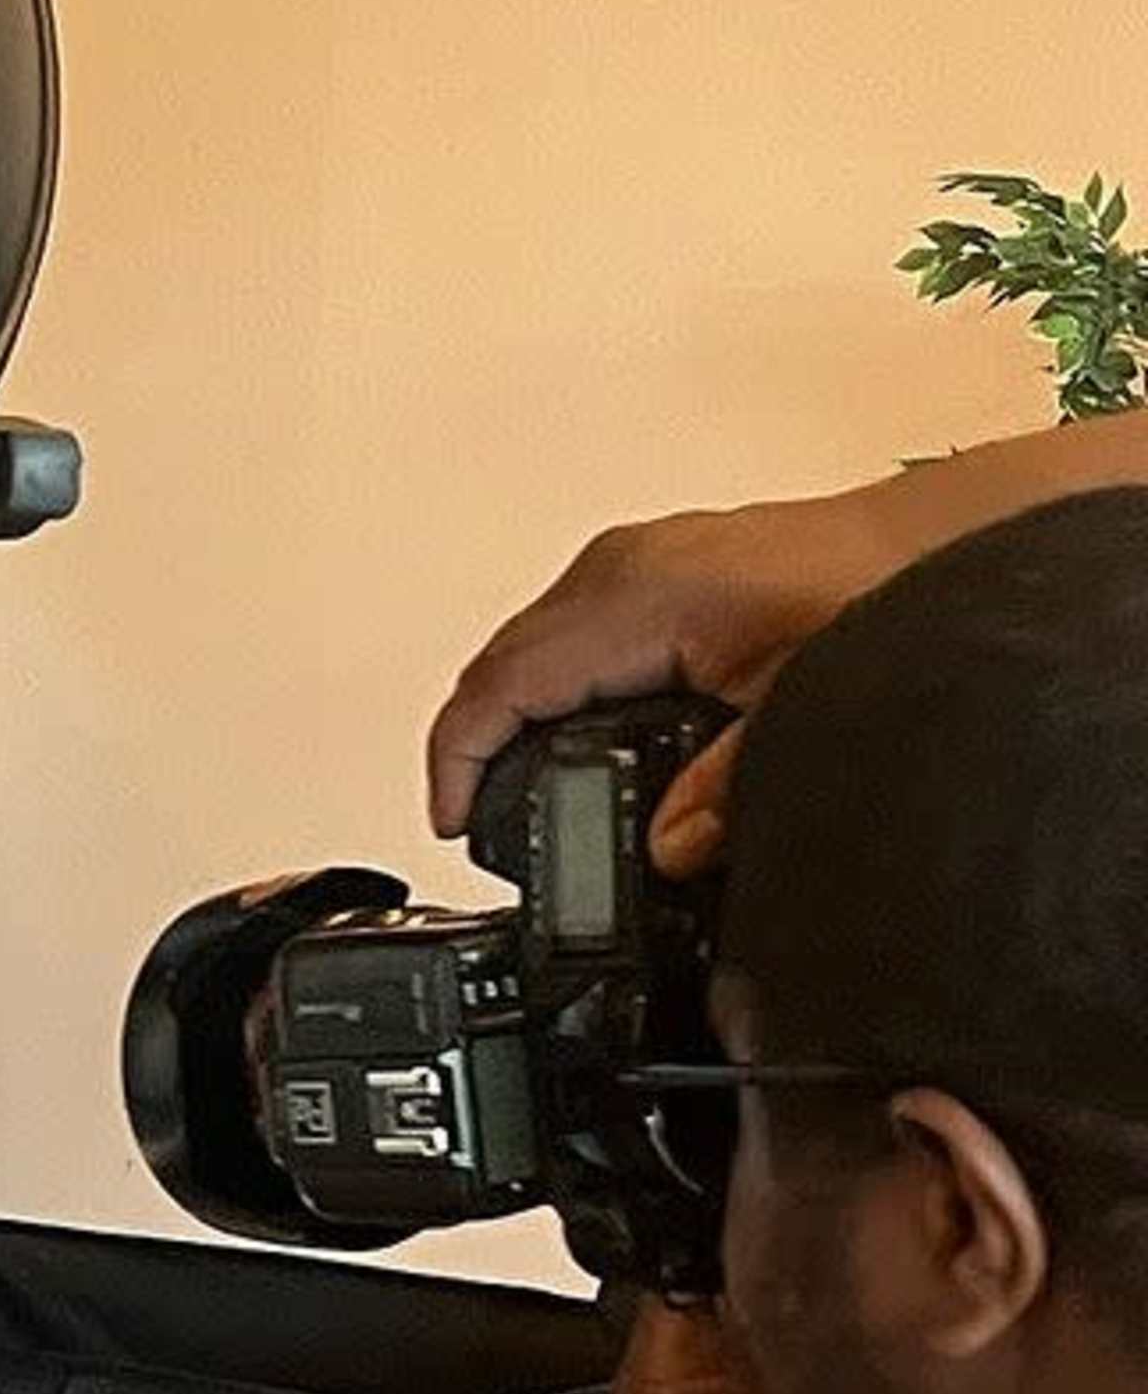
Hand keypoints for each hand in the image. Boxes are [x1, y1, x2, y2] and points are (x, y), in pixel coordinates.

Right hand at [426, 420, 1147, 859]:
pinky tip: (575, 733)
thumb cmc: (884, 596)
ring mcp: (634, 559)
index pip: (502, 684)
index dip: (460, 761)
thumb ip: (732, 790)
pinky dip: (552, 685)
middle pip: (499, 663)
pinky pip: (566, 629)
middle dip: (475, 748)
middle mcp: (622, 567)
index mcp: (638, 598)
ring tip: (515, 788)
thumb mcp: (802, 710)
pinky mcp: (655, 565)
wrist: (938, 545)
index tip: (456, 824)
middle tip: (479, 825)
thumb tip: (671, 848)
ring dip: (512, 715)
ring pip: (529, 644)